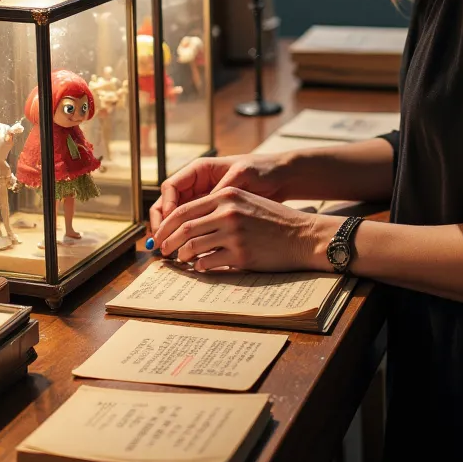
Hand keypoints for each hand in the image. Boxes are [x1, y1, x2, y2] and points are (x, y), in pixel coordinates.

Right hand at [148, 153, 292, 237]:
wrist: (280, 179)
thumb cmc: (262, 171)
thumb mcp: (242, 175)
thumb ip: (222, 189)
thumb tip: (205, 205)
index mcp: (200, 170)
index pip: (170, 187)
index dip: (166, 205)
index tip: (170, 222)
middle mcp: (197, 185)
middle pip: (168, 204)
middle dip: (163, 223)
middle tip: (162, 243)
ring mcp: (204, 201)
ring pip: (179, 218)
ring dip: (172, 234)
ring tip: (170, 251)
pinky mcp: (212, 215)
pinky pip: (194, 226)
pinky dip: (188, 238)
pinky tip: (188, 252)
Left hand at [152, 185, 336, 273]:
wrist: (302, 235)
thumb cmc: (273, 220)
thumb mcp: (245, 202)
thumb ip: (219, 206)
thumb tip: (190, 221)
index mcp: (226, 195)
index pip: (185, 208)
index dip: (167, 224)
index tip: (160, 234)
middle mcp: (228, 212)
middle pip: (184, 227)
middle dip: (168, 240)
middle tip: (162, 250)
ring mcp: (234, 233)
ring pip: (193, 246)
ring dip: (182, 255)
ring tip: (180, 259)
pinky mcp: (241, 254)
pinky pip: (209, 262)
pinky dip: (199, 266)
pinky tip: (199, 266)